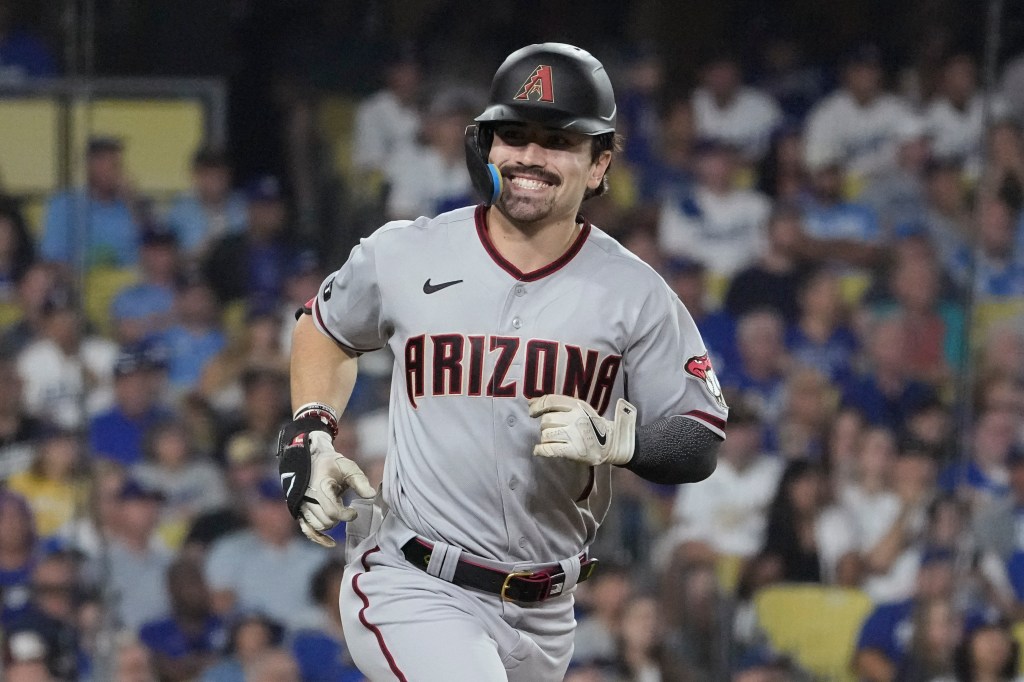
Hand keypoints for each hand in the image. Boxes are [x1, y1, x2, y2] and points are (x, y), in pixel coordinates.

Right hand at [278, 419, 375, 546]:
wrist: (312, 459)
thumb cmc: (332, 464)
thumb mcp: (348, 467)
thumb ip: (360, 481)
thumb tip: (372, 495)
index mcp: (320, 488)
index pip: (333, 511)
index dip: (346, 515)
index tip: (355, 512)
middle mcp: (308, 499)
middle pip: (327, 521)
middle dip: (339, 518)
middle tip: (346, 508)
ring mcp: (303, 507)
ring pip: (319, 526)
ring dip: (331, 523)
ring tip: (337, 510)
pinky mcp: (301, 512)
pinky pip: (308, 530)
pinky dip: (318, 538)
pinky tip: (331, 543)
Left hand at [528, 395, 636, 465]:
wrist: (611, 443)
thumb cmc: (591, 424)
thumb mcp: (578, 408)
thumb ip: (557, 403)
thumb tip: (531, 402)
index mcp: (576, 405)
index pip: (550, 401)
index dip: (537, 406)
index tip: (532, 412)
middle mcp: (575, 418)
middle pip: (546, 420)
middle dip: (545, 426)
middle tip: (554, 430)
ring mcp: (574, 435)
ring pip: (546, 435)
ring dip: (546, 438)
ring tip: (555, 440)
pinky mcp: (574, 451)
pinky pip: (549, 449)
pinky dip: (541, 450)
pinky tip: (539, 450)